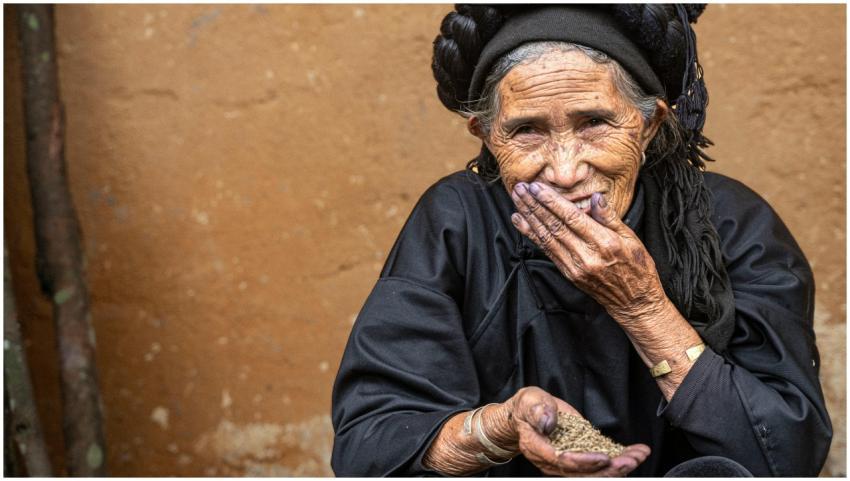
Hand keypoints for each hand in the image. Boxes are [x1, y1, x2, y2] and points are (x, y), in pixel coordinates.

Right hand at [508, 386, 649, 476]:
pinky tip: (637, 452)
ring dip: (619, 466)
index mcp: (538, 447)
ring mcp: (566, 462)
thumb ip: (537, 411)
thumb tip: (548, 423)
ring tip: (639, 455)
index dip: (584, 462)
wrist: (525, 415)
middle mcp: (552, 461)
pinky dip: (620, 459)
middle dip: (610, 469)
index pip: (562, 461)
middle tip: (631, 460)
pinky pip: (600, 464)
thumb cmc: (527, 407)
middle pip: (582, 473)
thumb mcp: (529, 401)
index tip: (604, 458)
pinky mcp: (579, 456)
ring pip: (594, 472)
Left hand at [510, 181, 666, 320]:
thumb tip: (596, 197)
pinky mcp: (568, 273)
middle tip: (520, 188)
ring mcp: (574, 266)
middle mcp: (586, 255)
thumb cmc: (637, 268)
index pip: (571, 218)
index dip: (552, 202)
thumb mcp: (632, 239)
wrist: (634, 303)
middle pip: (554, 225)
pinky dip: (531, 234)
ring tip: (517, 200)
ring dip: (529, 216)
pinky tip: (521, 221)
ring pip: (546, 237)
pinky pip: (546, 250)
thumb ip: (611, 217)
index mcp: (604, 243)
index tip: (537, 187)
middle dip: (534, 205)